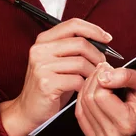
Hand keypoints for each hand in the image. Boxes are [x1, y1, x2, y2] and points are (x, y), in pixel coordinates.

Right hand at [0, 18, 110, 135]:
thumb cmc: (50, 85)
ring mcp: (42, 66)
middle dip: (97, 55)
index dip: (94, 30)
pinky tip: (83, 89)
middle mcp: (40, 50)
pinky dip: (85, 85)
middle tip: (103, 65)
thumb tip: (102, 40)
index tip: (107, 38)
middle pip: (81, 43)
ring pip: (81, 62)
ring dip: (93, 72)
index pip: (74, 24)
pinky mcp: (46, 83)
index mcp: (44, 40)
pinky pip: (77, 80)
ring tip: (94, 79)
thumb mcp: (58, 60)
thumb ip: (73, 47)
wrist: (28, 111)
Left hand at [75, 62, 135, 135]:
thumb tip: (103, 77)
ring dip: (88, 86)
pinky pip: (79, 113)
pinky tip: (94, 90)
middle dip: (94, 79)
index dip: (102, 75)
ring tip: (101, 79)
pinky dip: (83, 98)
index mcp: (128, 123)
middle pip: (90, 100)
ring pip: (82, 105)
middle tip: (104, 69)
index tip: (109, 67)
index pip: (101, 95)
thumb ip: (127, 76)